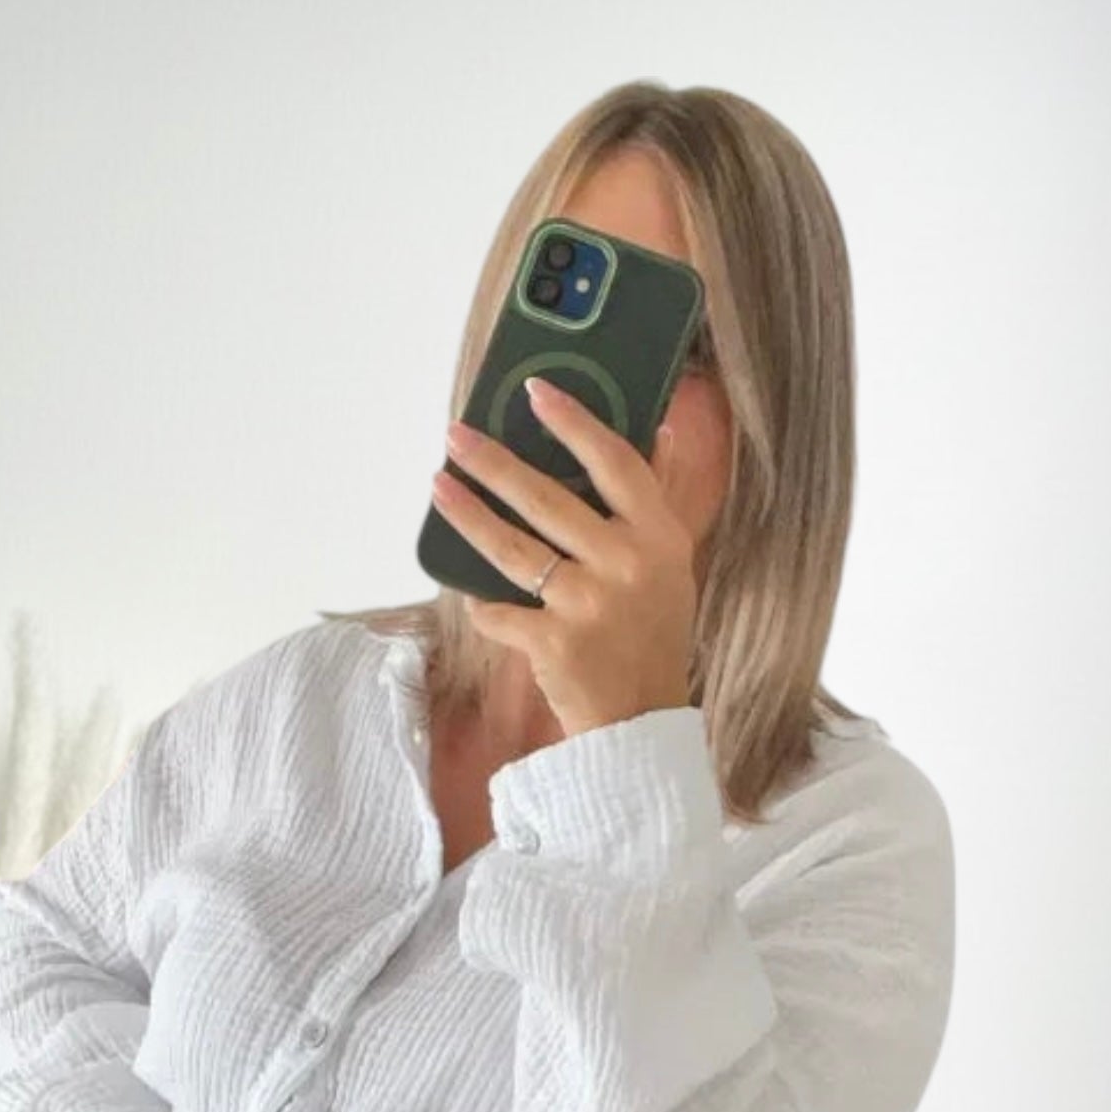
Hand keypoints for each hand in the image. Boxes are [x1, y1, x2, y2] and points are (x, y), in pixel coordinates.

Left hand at [429, 373, 697, 736]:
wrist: (641, 720)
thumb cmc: (652, 635)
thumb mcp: (671, 564)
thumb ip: (658, 500)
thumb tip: (660, 429)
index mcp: (658, 537)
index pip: (614, 463)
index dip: (574, 423)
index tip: (536, 391)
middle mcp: (625, 565)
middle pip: (546, 499)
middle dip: (493, 463)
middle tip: (456, 436)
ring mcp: (588, 605)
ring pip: (512, 549)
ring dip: (468, 515)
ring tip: (439, 487)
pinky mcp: (554, 644)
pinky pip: (500, 612)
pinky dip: (483, 604)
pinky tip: (472, 592)